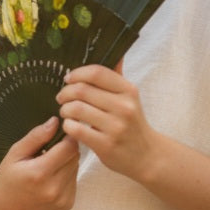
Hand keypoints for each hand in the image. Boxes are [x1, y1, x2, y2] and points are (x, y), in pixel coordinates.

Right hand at [0, 117, 79, 209]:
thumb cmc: (7, 179)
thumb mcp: (15, 153)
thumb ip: (36, 137)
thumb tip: (55, 121)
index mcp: (40, 173)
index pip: (69, 147)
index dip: (67, 136)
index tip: (60, 132)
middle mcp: (54, 188)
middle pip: (75, 157)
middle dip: (66, 148)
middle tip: (50, 149)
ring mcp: (63, 199)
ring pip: (76, 168)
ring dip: (67, 162)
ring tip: (48, 165)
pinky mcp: (68, 205)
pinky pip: (75, 181)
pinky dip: (67, 175)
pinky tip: (51, 178)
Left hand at [55, 62, 161, 180]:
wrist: (147, 156)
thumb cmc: (132, 123)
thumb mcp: (129, 98)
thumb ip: (117, 77)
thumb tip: (115, 54)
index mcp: (128, 91)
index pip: (97, 72)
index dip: (77, 73)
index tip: (68, 79)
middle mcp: (124, 107)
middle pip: (82, 90)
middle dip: (65, 92)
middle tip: (61, 97)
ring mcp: (115, 127)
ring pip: (76, 109)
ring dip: (65, 109)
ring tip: (65, 112)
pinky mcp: (106, 145)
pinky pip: (76, 129)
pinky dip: (68, 125)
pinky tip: (71, 126)